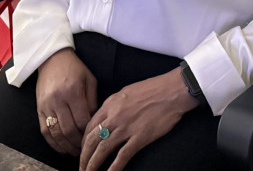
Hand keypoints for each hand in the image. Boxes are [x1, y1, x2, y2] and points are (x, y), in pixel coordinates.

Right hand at [35, 48, 97, 154]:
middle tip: (85, 148)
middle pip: (69, 130)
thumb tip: (94, 122)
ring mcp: (47, 105)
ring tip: (74, 151)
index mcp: (73, 91)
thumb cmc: (74, 68)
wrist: (52, 58)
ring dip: (66, 146)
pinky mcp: (39, 109)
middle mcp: (58, 100)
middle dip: (78, 143)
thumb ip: (92, 101)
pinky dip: (53, 143)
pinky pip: (45, 131)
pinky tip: (61, 147)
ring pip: (56, 133)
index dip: (88, 133)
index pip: (82, 120)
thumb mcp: (89, 79)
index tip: (94, 137)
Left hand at [78, 68, 197, 170]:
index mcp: (111, 103)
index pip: (90, 125)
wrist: (172, 91)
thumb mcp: (127, 92)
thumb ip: (115, 106)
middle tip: (81, 168)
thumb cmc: (153, 89)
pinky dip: (113, 169)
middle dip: (84, 156)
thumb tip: (107, 118)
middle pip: (92, 139)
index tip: (82, 151)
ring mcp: (126, 127)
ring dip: (92, 165)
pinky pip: (122, 156)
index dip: (83, 141)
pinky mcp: (139, 138)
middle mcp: (114, 116)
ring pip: (102, 150)